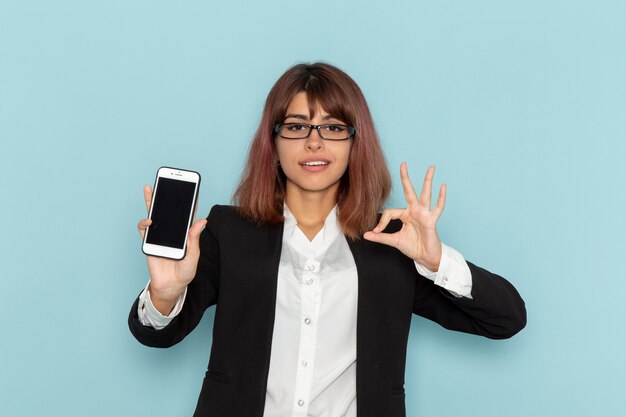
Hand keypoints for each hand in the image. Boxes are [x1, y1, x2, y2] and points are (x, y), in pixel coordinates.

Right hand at [137, 185, 206, 313]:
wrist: (171, 286)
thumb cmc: (185, 271)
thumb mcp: (194, 255)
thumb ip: (194, 238)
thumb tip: (202, 220)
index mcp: (186, 232)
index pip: (188, 214)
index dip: (189, 201)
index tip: (191, 188)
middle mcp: (173, 231)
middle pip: (169, 209)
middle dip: (167, 195)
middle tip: (166, 181)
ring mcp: (160, 235)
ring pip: (155, 214)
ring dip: (152, 201)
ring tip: (151, 189)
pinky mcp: (150, 242)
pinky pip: (144, 229)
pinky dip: (145, 222)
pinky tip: (150, 220)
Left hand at [363, 163, 445, 270]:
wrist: (425, 257)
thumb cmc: (413, 247)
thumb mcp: (394, 241)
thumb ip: (381, 237)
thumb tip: (365, 235)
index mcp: (405, 215)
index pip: (390, 212)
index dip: (382, 222)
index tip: (377, 231)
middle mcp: (414, 211)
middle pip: (409, 191)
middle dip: (405, 178)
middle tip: (403, 164)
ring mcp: (424, 214)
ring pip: (425, 195)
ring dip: (428, 181)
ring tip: (431, 168)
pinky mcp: (431, 221)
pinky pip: (437, 208)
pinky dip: (441, 197)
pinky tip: (443, 186)